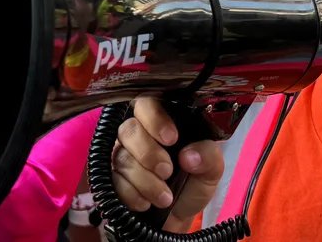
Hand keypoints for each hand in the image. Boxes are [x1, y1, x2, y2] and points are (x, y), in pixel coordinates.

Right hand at [112, 98, 223, 231]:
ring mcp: (121, 155)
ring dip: (145, 180)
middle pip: (129, 128)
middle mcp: (138, 134)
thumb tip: (189, 155)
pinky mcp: (110, 178)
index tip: (172, 139)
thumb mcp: (211, 170)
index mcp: (162, 122)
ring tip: (165, 197)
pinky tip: (146, 204)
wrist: (178, 218)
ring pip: (121, 157)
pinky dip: (132, 194)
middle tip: (167, 171)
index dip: (155, 118)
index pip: (148, 103)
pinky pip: (113, 181)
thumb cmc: (192, 185)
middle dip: (148, 152)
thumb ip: (209, 156)